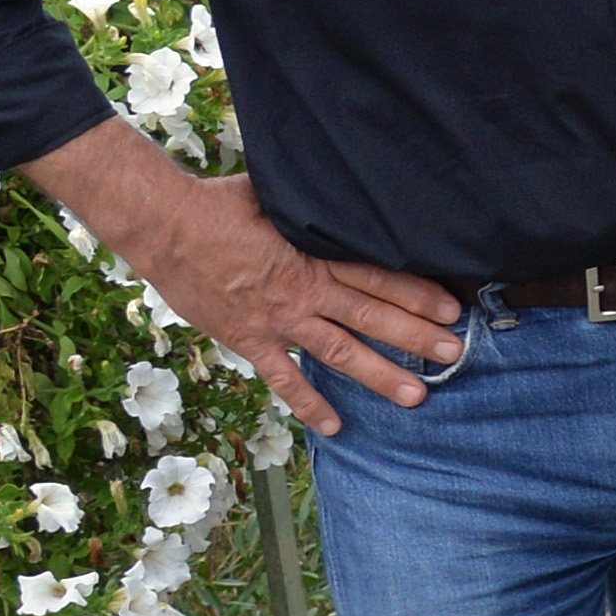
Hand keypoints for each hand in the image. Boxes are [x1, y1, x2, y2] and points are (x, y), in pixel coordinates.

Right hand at [125, 173, 464, 433]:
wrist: (161, 226)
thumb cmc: (218, 204)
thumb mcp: (276, 195)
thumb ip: (314, 206)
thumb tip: (348, 189)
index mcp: (313, 254)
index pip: (377, 276)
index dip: (418, 293)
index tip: (452, 307)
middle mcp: (301, 291)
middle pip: (370, 316)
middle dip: (415, 336)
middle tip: (454, 353)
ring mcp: (276, 320)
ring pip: (338, 351)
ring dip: (378, 375)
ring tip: (416, 396)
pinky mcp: (247, 340)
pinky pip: (282, 378)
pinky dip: (308, 402)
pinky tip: (336, 425)